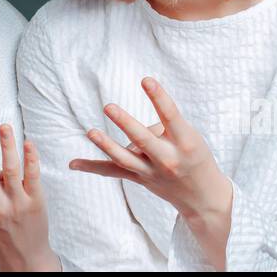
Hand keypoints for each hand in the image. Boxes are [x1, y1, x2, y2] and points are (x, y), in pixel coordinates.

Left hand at [69, 76, 229, 223]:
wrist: (203, 196)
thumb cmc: (195, 156)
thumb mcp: (189, 137)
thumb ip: (161, 128)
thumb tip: (128, 129)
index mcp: (186, 142)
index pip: (171, 116)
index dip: (159, 97)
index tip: (146, 80)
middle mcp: (168, 159)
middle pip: (143, 140)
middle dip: (125, 123)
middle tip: (108, 107)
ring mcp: (152, 172)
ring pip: (125, 159)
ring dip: (106, 145)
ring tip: (91, 132)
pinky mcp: (140, 179)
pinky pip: (114, 171)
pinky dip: (93, 167)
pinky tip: (73, 163)